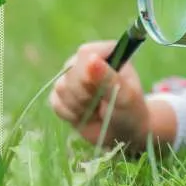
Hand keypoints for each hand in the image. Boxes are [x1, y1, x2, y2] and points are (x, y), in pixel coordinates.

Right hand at [48, 40, 172, 152]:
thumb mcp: (126, 96)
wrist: (123, 133)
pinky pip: (55, 102)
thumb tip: (91, 58)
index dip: (89, 73)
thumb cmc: (130, 111)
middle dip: (85, 94)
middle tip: (103, 103)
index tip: (102, 90)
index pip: (85, 53)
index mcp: (106, 52)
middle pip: (71, 71)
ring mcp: (72, 77)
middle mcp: (87, 60)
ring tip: (96, 110)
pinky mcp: (61, 95)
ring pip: (61, 87)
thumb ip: (108, 77)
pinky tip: (85, 116)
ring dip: (80, 106)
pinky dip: (71, 114)